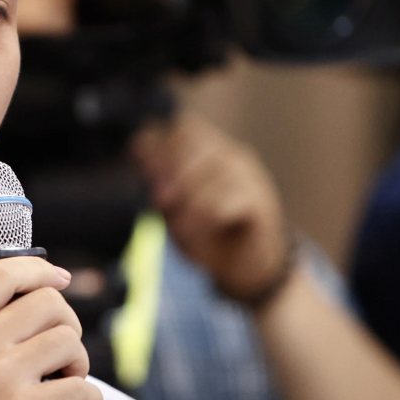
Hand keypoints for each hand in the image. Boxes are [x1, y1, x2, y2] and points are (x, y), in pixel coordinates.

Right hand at [0, 257, 102, 399]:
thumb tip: (9, 319)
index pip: (4, 273)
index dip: (40, 270)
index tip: (58, 279)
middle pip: (48, 302)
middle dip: (67, 323)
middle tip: (63, 351)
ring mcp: (0, 374)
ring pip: (68, 340)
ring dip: (80, 361)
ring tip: (71, 381)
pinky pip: (79, 387)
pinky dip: (91, 398)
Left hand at [132, 115, 286, 304]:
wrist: (246, 269)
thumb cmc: (207, 235)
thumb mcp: (173, 209)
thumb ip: (157, 180)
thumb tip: (138, 152)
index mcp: (211, 152)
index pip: (184, 129)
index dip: (159, 146)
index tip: (146, 173)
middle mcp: (233, 157)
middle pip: (195, 141)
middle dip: (172, 171)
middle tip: (160, 203)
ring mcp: (250, 177)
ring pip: (210, 173)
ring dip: (187, 202)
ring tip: (179, 228)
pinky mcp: (260, 203)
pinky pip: (225, 201)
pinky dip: (202, 218)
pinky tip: (194, 233)